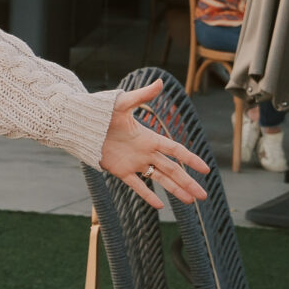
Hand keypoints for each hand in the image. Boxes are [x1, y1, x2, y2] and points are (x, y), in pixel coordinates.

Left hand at [98, 78, 209, 203]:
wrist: (81, 124)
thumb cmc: (102, 111)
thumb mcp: (123, 103)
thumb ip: (143, 96)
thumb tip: (160, 81)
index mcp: (149, 137)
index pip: (176, 150)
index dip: (191, 160)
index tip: (206, 170)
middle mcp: (146, 152)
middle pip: (173, 170)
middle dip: (189, 182)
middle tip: (204, 196)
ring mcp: (135, 163)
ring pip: (160, 179)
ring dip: (175, 190)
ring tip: (191, 202)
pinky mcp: (120, 171)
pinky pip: (137, 186)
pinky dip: (148, 195)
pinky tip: (161, 206)